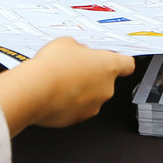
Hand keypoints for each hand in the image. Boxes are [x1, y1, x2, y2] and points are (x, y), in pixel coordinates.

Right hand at [0, 37, 135, 132]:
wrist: (35, 91)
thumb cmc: (52, 66)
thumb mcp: (66, 42)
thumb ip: (79, 48)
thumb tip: (79, 53)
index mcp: (108, 66)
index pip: (127, 64)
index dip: (121, 61)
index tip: (114, 60)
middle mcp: (106, 88)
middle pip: (106, 80)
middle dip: (91, 74)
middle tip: (72, 66)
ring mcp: (93, 106)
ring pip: (91, 95)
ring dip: (80, 89)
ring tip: (59, 79)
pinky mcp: (78, 119)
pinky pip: (77, 107)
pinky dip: (69, 102)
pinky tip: (54, 93)